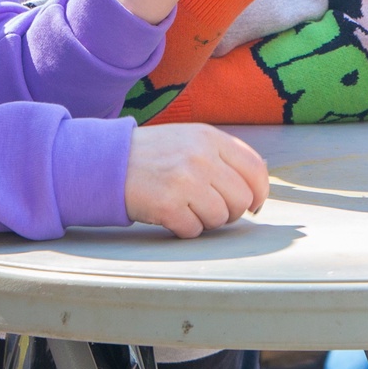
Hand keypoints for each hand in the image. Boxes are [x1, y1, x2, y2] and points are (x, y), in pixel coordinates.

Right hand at [123, 122, 269, 237]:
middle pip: (241, 198)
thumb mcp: (191, 140)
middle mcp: (201, 157)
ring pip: (220, 217)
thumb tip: (257, 185)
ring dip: (206, 221)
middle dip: (231, 212)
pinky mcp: (167, 204)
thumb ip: (223, 156)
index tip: (254, 205)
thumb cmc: (153, 155)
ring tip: (187, 209)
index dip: (260, 192)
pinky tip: (172, 215)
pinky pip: (194, 230)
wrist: (107, 161)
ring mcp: (184, 181)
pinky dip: (185, 229)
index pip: (255, 168)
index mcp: (210, 138)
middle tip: (212, 210)